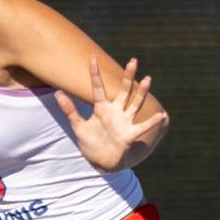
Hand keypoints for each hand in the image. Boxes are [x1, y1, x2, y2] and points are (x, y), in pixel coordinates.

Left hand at [55, 56, 166, 172]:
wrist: (100, 162)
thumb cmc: (90, 144)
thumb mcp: (78, 127)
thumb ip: (70, 110)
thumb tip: (57, 92)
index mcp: (101, 108)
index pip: (98, 87)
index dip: (95, 73)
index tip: (92, 57)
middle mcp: (115, 112)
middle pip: (123, 90)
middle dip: (128, 76)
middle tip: (133, 61)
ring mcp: (124, 122)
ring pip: (135, 104)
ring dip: (141, 92)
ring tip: (148, 79)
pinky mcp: (130, 134)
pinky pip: (142, 127)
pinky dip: (152, 122)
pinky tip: (161, 115)